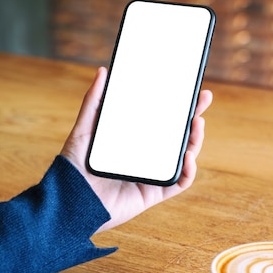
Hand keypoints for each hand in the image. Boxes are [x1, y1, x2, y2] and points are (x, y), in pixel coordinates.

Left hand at [60, 67, 212, 231]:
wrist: (69, 200)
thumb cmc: (74, 166)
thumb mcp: (84, 128)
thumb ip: (93, 102)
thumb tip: (103, 72)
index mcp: (135, 140)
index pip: (162, 120)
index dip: (178, 105)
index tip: (189, 88)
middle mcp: (147, 157)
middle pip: (178, 136)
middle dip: (194, 117)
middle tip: (203, 98)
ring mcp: (152, 174)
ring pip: (184, 157)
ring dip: (195, 140)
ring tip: (197, 123)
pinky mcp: (154, 193)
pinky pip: (179, 183)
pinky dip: (189, 171)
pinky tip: (188, 156)